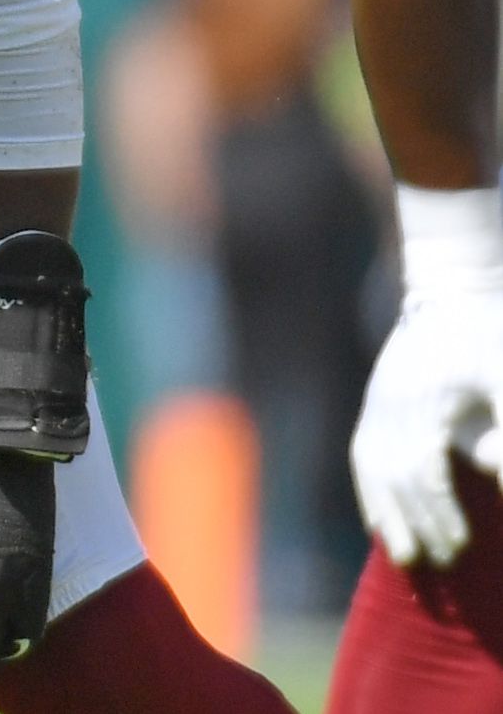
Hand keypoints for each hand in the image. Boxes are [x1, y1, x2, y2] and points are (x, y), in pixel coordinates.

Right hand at [352, 284, 502, 566]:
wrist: (454, 288)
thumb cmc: (489, 335)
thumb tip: (502, 488)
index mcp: (425, 399)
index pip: (423, 471)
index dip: (439, 513)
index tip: (461, 546)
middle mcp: (391, 403)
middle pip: (393, 477)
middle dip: (414, 523)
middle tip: (438, 564)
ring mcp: (377, 401)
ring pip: (372, 469)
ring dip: (386, 514)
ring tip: (403, 555)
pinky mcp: (375, 401)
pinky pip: (363, 454)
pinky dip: (370, 490)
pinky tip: (380, 517)